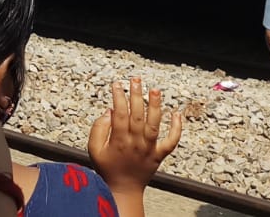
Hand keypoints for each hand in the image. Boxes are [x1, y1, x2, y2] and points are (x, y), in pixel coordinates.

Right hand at [88, 77, 181, 192]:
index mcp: (119, 141)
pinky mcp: (159, 155)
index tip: (117, 84)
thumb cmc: (107, 168)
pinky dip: (176, 129)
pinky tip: (176, 114)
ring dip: (155, 106)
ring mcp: (149, 149)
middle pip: (137, 115)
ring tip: (155, 90)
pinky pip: (171, 142)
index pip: (120, 114)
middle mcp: (135, 143)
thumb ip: (98, 129)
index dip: (118, 97)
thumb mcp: (93, 150)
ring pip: (154, 125)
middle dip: (136, 95)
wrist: (123, 190)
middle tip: (136, 80)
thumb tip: (109, 111)